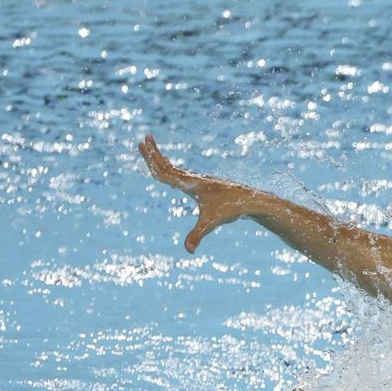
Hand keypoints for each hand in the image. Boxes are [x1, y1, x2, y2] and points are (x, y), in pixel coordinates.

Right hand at [138, 135, 257, 253]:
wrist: (249, 201)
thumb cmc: (230, 209)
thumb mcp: (211, 223)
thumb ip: (197, 235)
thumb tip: (188, 251)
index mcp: (190, 184)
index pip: (165, 172)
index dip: (152, 160)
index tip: (142, 145)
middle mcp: (193, 179)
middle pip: (167, 165)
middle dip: (154, 153)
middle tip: (143, 139)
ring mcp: (199, 181)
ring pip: (175, 168)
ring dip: (162, 159)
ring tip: (152, 149)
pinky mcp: (204, 185)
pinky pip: (183, 174)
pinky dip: (172, 168)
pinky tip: (171, 170)